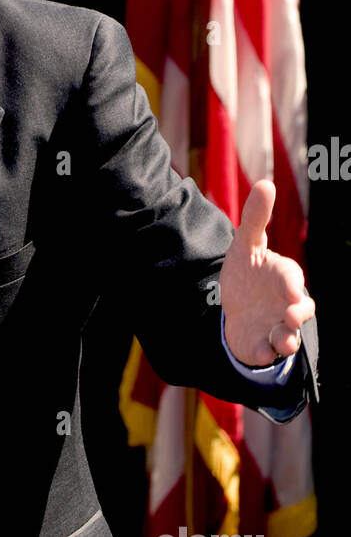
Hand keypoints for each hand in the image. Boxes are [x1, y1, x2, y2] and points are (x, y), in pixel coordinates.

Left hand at [219, 181, 314, 367]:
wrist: (233, 306)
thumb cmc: (247, 274)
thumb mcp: (245, 246)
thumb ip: (254, 219)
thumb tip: (265, 183)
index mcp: (284, 278)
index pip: (293, 279)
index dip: (293, 286)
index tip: (292, 292)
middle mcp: (286, 305)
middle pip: (301, 311)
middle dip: (298, 314)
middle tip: (291, 316)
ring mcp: (277, 327)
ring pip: (290, 336)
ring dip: (287, 340)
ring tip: (282, 343)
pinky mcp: (263, 346)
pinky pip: (267, 353)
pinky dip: (265, 353)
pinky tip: (260, 352)